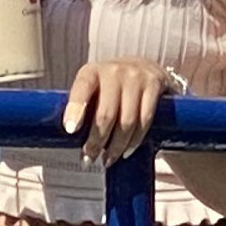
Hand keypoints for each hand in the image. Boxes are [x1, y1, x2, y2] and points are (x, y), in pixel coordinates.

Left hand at [64, 57, 180, 165]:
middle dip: (97, 141)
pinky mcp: (154, 85)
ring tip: (108, 159)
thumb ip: (84, 107)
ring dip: (116, 146)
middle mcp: (113, 71)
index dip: (76, 109)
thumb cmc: (111, 85)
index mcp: (91, 72)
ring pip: (127, 121)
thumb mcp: (93, 88)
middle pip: (106, 113)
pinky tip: (127, 150)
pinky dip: (135, 140)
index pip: (81, 88)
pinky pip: (145, 119)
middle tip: (90, 157)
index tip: (71, 129)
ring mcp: (136, 77)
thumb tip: (74, 138)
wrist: (143, 66)